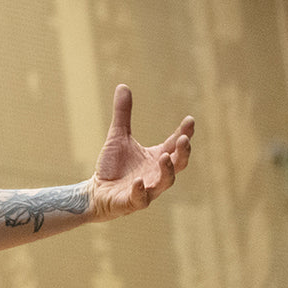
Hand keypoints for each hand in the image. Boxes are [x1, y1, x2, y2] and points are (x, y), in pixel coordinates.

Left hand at [88, 84, 192, 220]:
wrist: (97, 191)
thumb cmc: (113, 166)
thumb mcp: (118, 136)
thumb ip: (123, 114)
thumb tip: (123, 85)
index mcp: (157, 158)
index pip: (174, 145)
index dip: (184, 134)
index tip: (190, 120)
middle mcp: (157, 174)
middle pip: (178, 164)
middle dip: (183, 153)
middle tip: (183, 140)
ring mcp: (148, 189)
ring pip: (165, 182)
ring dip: (167, 170)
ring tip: (165, 156)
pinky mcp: (132, 201)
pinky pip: (141, 199)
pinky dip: (141, 191)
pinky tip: (139, 181)